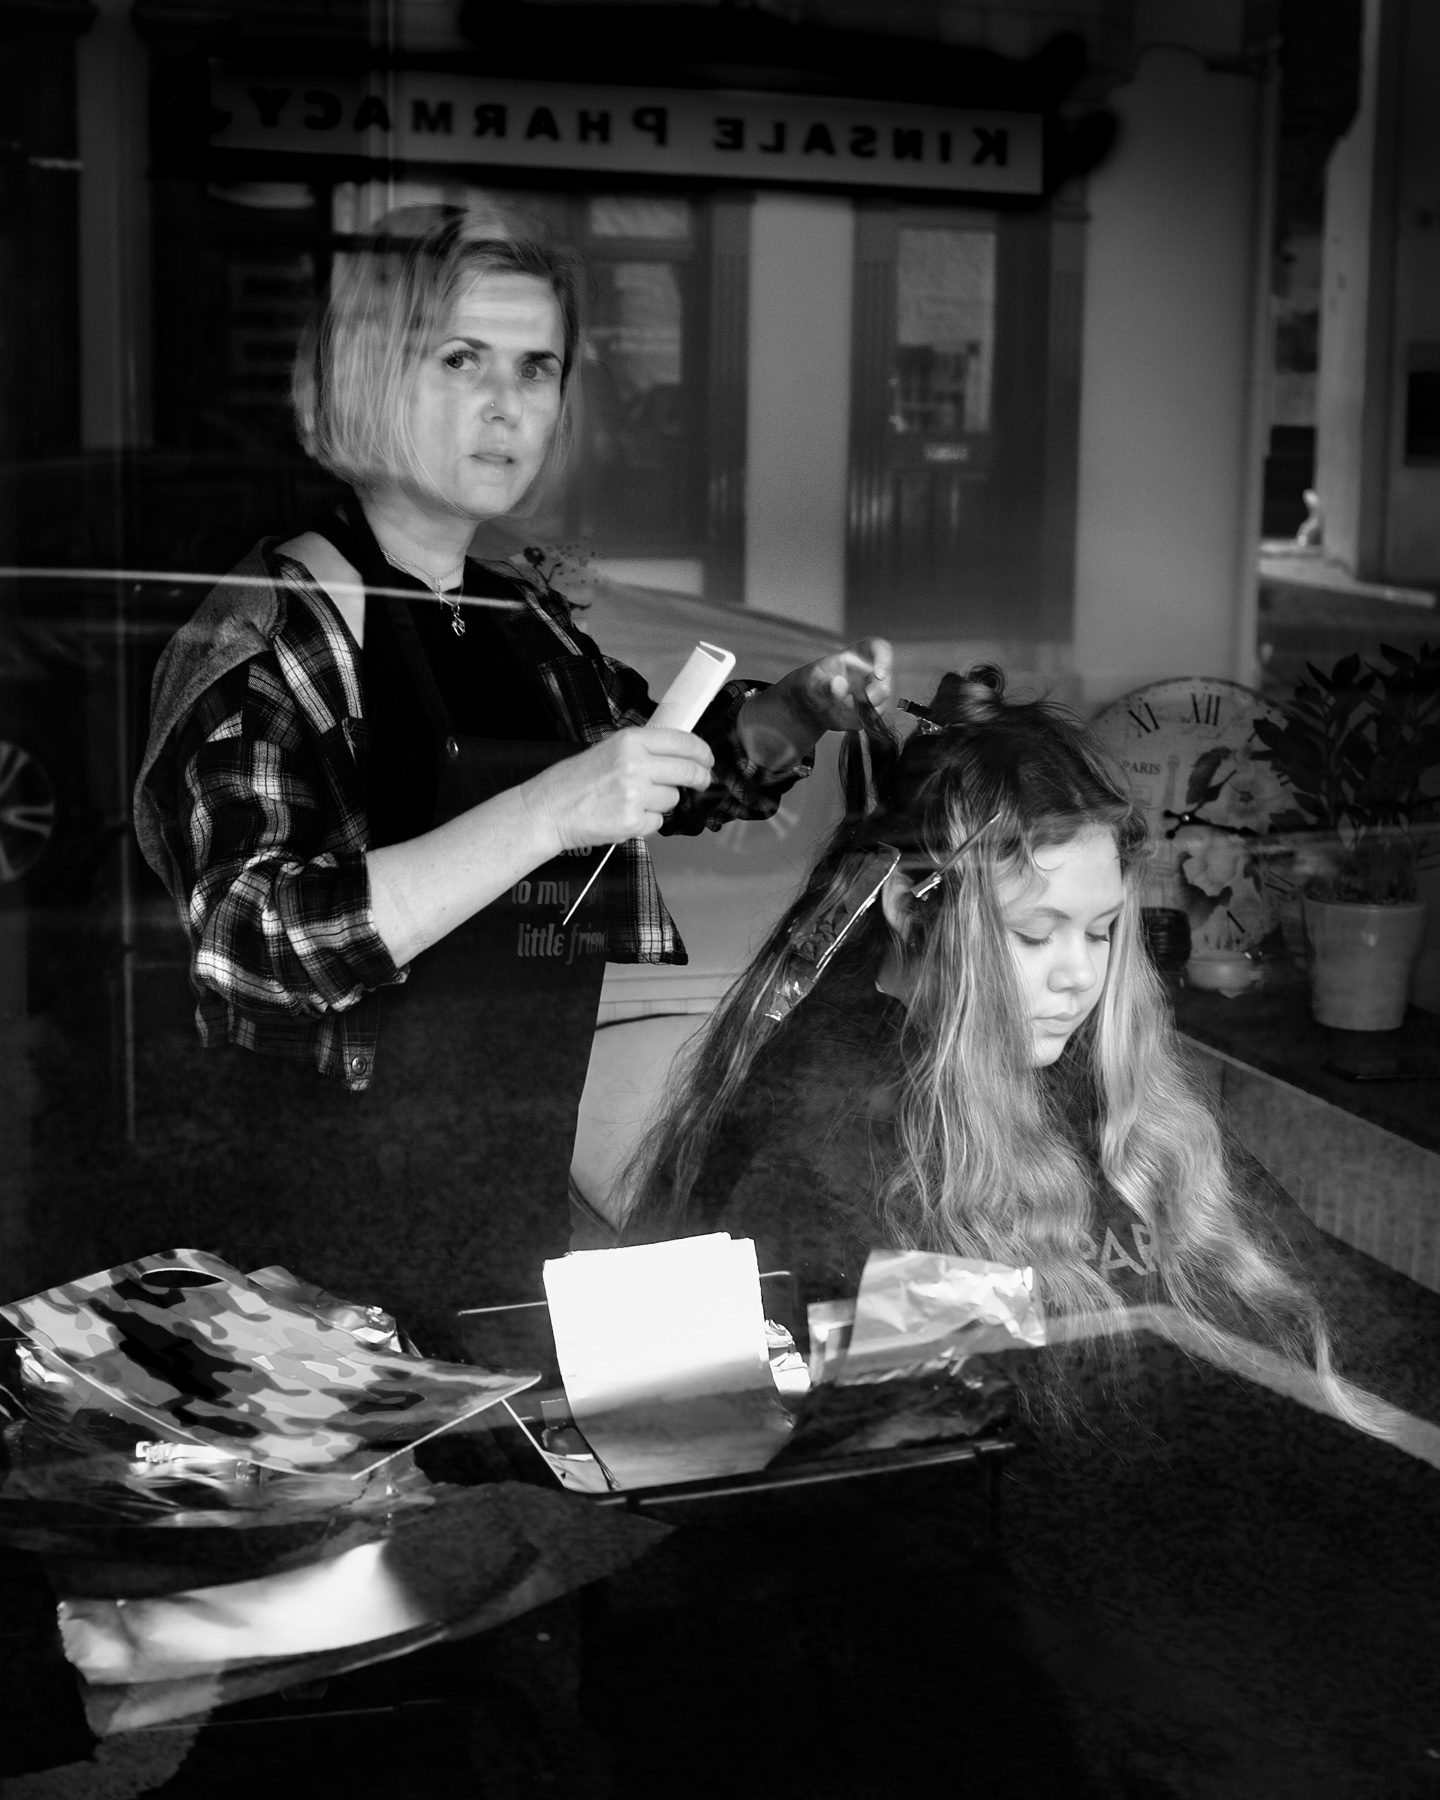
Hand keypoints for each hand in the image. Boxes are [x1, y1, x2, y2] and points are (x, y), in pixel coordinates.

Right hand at [525, 727, 714, 850]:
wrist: (549, 809)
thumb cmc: (575, 781)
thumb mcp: (608, 750)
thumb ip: (643, 750)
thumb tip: (680, 754)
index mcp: (630, 741)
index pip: (683, 742)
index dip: (702, 752)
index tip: (707, 759)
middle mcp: (635, 764)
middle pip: (688, 771)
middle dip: (699, 778)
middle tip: (700, 781)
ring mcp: (635, 794)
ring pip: (672, 799)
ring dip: (661, 802)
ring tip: (633, 800)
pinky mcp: (632, 820)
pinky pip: (657, 822)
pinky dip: (646, 822)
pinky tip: (624, 815)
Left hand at [737, 638, 893, 770]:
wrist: (810, 705)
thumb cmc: (810, 685)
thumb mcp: (811, 682)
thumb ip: (824, 684)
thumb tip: (840, 685)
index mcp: (857, 655)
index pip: (879, 647)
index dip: (884, 658)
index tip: (879, 674)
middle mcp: (870, 671)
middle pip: (886, 679)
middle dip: (876, 693)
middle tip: (858, 702)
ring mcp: (874, 690)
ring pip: (883, 700)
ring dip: (866, 709)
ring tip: (842, 710)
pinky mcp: (872, 708)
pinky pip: (875, 716)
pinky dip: (862, 719)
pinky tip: (846, 717)